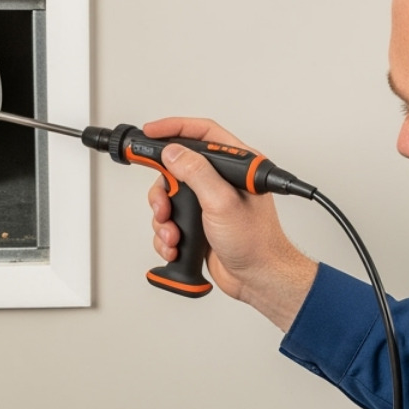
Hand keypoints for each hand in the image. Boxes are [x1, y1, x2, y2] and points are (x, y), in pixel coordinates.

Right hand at [144, 117, 317, 330]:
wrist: (258, 279)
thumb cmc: (256, 243)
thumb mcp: (222, 202)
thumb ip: (196, 173)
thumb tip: (173, 152)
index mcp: (236, 166)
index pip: (202, 134)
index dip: (174, 128)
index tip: (150, 132)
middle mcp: (222, 181)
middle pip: (177, 168)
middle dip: (164, 190)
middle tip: (162, 204)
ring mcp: (209, 203)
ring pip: (170, 197)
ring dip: (165, 218)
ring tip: (174, 234)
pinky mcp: (199, 224)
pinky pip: (171, 221)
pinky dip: (167, 235)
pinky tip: (177, 246)